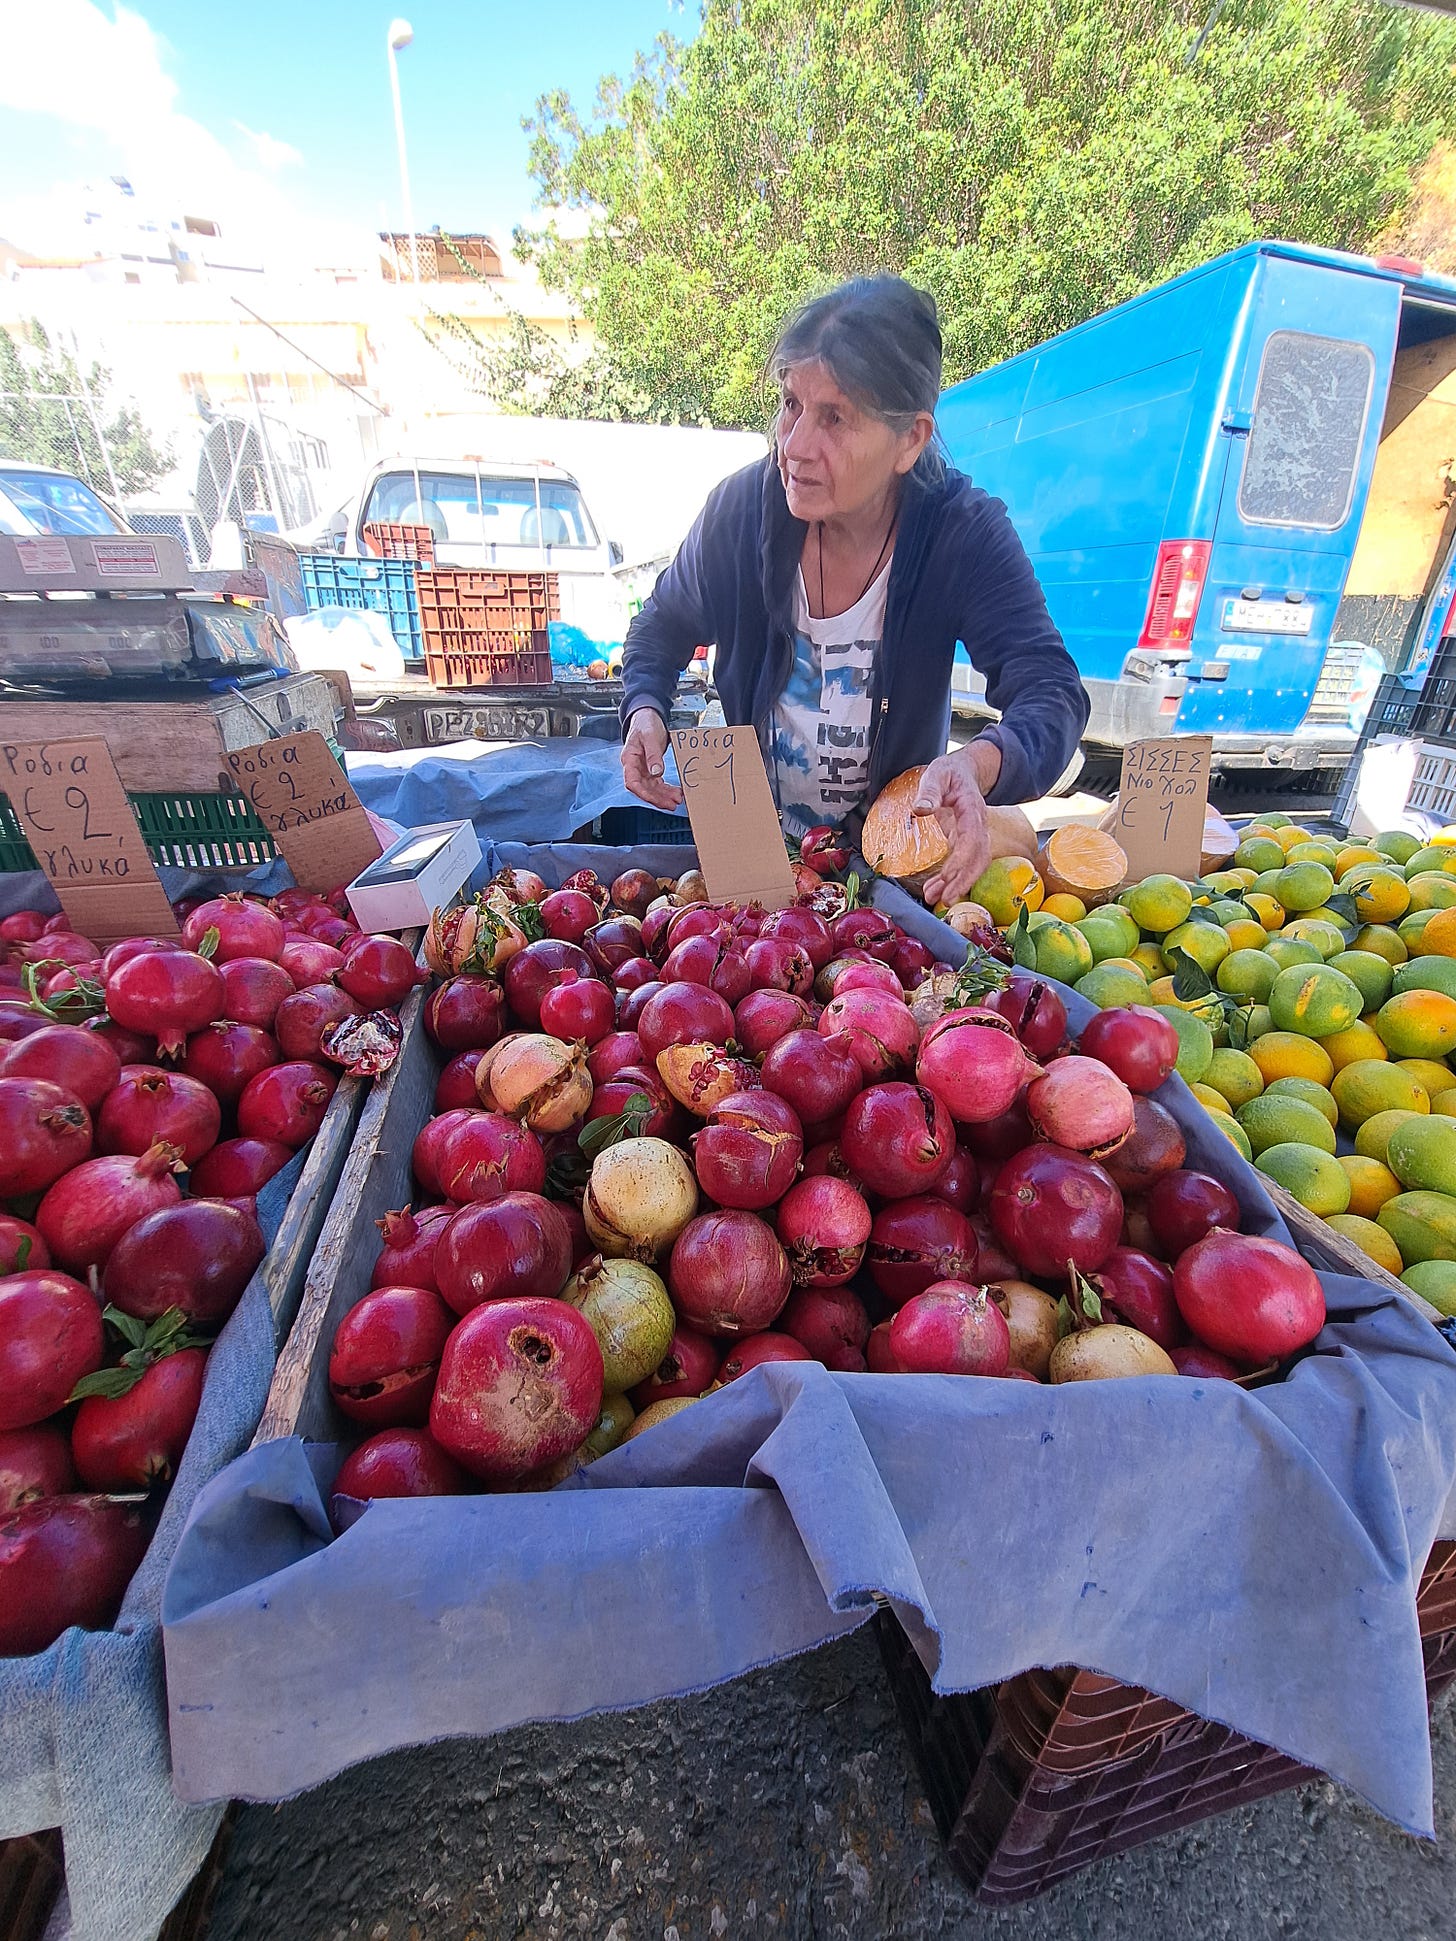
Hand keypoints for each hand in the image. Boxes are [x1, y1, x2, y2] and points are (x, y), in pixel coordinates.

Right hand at [621, 709, 682, 810]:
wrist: (647, 716)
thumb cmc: (645, 723)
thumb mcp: (649, 736)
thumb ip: (653, 754)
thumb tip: (656, 772)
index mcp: (629, 759)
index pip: (632, 782)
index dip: (643, 793)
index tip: (656, 799)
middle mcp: (633, 767)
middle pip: (643, 788)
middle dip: (657, 798)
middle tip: (672, 804)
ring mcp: (641, 769)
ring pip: (651, 788)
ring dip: (663, 796)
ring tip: (677, 800)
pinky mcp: (649, 769)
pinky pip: (657, 783)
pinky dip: (666, 789)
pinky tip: (675, 793)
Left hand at [914, 743, 1000, 905]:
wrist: (963, 771)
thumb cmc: (950, 772)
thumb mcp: (937, 774)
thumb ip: (929, 791)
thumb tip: (920, 810)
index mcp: (973, 809)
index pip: (972, 839)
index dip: (961, 860)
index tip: (947, 875)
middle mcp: (979, 825)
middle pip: (979, 858)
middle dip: (964, 880)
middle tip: (946, 899)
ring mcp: (975, 834)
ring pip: (975, 864)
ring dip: (958, 884)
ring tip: (936, 898)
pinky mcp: (967, 841)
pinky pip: (966, 863)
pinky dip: (954, 878)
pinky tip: (938, 889)